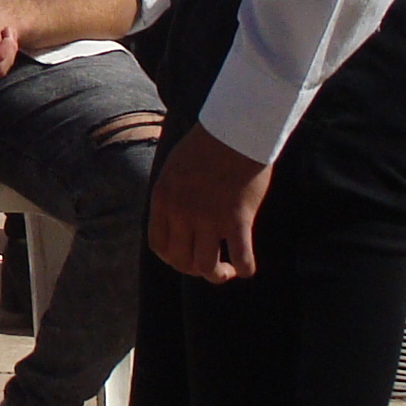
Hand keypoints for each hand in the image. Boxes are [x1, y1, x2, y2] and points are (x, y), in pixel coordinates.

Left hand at [149, 125, 271, 283]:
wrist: (235, 129)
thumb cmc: (209, 143)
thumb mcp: (175, 168)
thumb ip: (173, 194)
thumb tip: (178, 216)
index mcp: (163, 199)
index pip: (159, 245)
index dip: (172, 258)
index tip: (186, 257)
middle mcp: (181, 213)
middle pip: (181, 261)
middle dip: (194, 269)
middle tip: (211, 264)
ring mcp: (209, 218)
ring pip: (206, 267)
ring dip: (217, 276)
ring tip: (227, 271)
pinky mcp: (237, 220)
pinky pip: (242, 259)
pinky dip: (245, 269)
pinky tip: (247, 267)